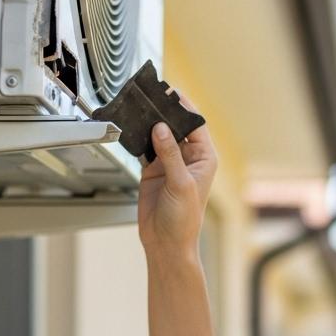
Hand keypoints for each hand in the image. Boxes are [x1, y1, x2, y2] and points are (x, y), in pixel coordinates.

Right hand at [136, 92, 216, 255]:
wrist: (166, 243)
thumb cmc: (184, 219)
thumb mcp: (180, 184)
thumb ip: (170, 155)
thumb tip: (162, 128)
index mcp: (204, 158)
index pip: (195, 124)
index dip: (184, 108)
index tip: (171, 92)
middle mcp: (188, 157)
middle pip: (175, 126)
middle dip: (164, 113)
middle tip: (150, 97)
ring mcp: (169, 162)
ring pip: (159, 135)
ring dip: (150, 124)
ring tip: (138, 108)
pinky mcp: (152, 169)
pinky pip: (145, 147)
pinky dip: (138, 138)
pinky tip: (131, 128)